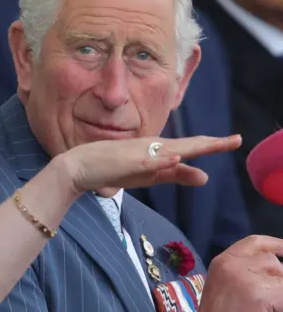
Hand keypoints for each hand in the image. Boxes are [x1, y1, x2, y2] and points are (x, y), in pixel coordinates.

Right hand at [54, 135, 240, 196]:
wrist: (79, 167)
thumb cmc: (111, 169)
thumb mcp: (149, 175)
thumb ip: (175, 174)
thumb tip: (205, 176)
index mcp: (158, 151)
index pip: (189, 148)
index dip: (212, 145)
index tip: (234, 140)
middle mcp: (151, 148)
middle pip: (186, 145)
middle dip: (211, 144)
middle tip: (236, 140)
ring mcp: (138, 154)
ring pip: (169, 149)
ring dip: (191, 147)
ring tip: (214, 144)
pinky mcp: (125, 161)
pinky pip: (146, 161)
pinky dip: (161, 160)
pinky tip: (175, 158)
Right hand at [199, 235, 282, 311]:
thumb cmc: (220, 311)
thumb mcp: (227, 287)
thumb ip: (246, 274)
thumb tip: (275, 270)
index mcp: (222, 262)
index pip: (254, 243)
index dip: (275, 244)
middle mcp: (230, 264)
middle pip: (271, 260)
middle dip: (279, 277)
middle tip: (274, 294)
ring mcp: (243, 277)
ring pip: (280, 275)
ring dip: (279, 289)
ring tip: (270, 303)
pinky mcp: (257, 292)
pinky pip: (282, 289)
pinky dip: (280, 300)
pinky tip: (272, 307)